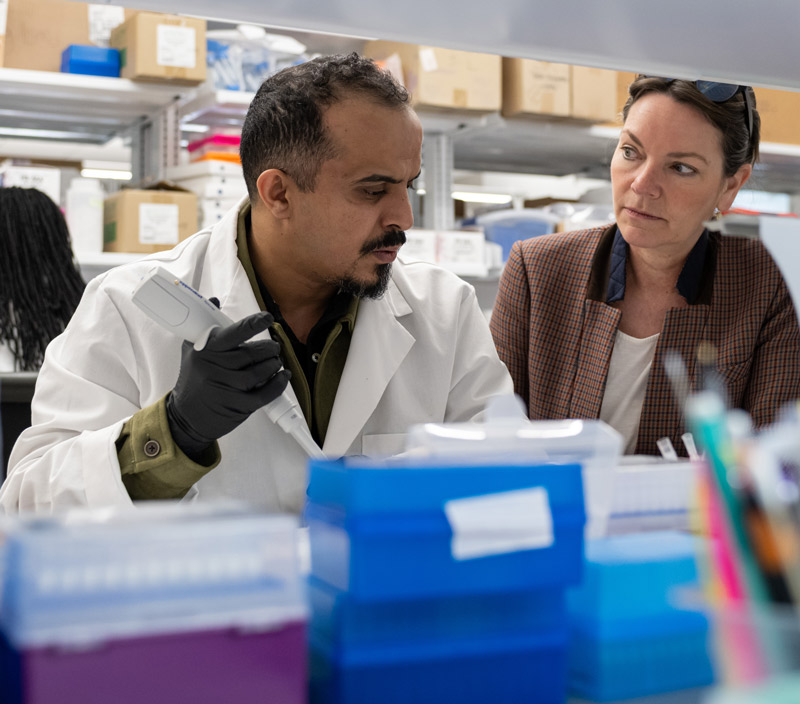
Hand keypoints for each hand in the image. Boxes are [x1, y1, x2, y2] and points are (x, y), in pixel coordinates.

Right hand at [166, 311, 290, 458]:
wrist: (185, 417)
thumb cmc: (192, 380)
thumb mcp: (191, 350)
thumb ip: (205, 325)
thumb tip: (213, 300)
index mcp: (206, 351)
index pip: (235, 333)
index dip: (254, 324)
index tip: (267, 317)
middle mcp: (217, 368)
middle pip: (254, 352)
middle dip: (269, 348)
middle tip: (273, 347)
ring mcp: (229, 388)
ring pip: (262, 371)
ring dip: (274, 364)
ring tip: (275, 361)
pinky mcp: (239, 405)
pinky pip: (266, 392)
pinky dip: (279, 383)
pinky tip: (282, 376)